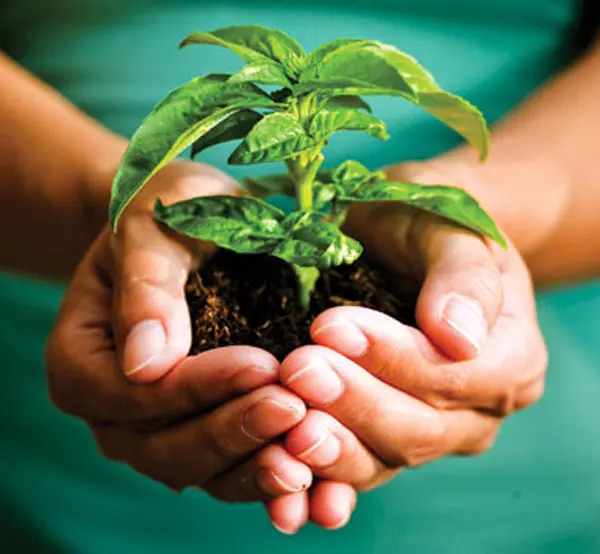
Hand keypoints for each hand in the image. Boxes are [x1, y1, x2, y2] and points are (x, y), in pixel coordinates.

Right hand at [45, 161, 313, 512]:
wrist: (193, 229)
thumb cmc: (168, 215)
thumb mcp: (152, 229)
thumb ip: (146, 288)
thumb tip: (146, 362)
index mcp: (81, 360)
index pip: (131, 392)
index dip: (193, 387)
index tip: (258, 365)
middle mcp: (112, 408)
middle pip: (161, 445)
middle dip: (230, 430)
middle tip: (293, 409)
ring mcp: (155, 428)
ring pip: (197, 469)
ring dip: (252, 465)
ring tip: (307, 456)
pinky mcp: (199, 431)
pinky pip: (227, 467)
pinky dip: (264, 473)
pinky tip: (309, 471)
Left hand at [274, 161, 547, 530]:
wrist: (409, 244)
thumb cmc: (429, 226)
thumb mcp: (452, 230)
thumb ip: (464, 277)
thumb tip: (461, 336)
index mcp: (511, 356)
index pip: (454, 373)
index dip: (392, 358)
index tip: (329, 328)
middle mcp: (479, 409)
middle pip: (419, 426)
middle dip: (354, 401)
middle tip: (297, 371)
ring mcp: (434, 432)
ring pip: (386, 458)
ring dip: (334, 449)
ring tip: (287, 428)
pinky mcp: (387, 441)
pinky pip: (358, 469)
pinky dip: (322, 481)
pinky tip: (285, 478)